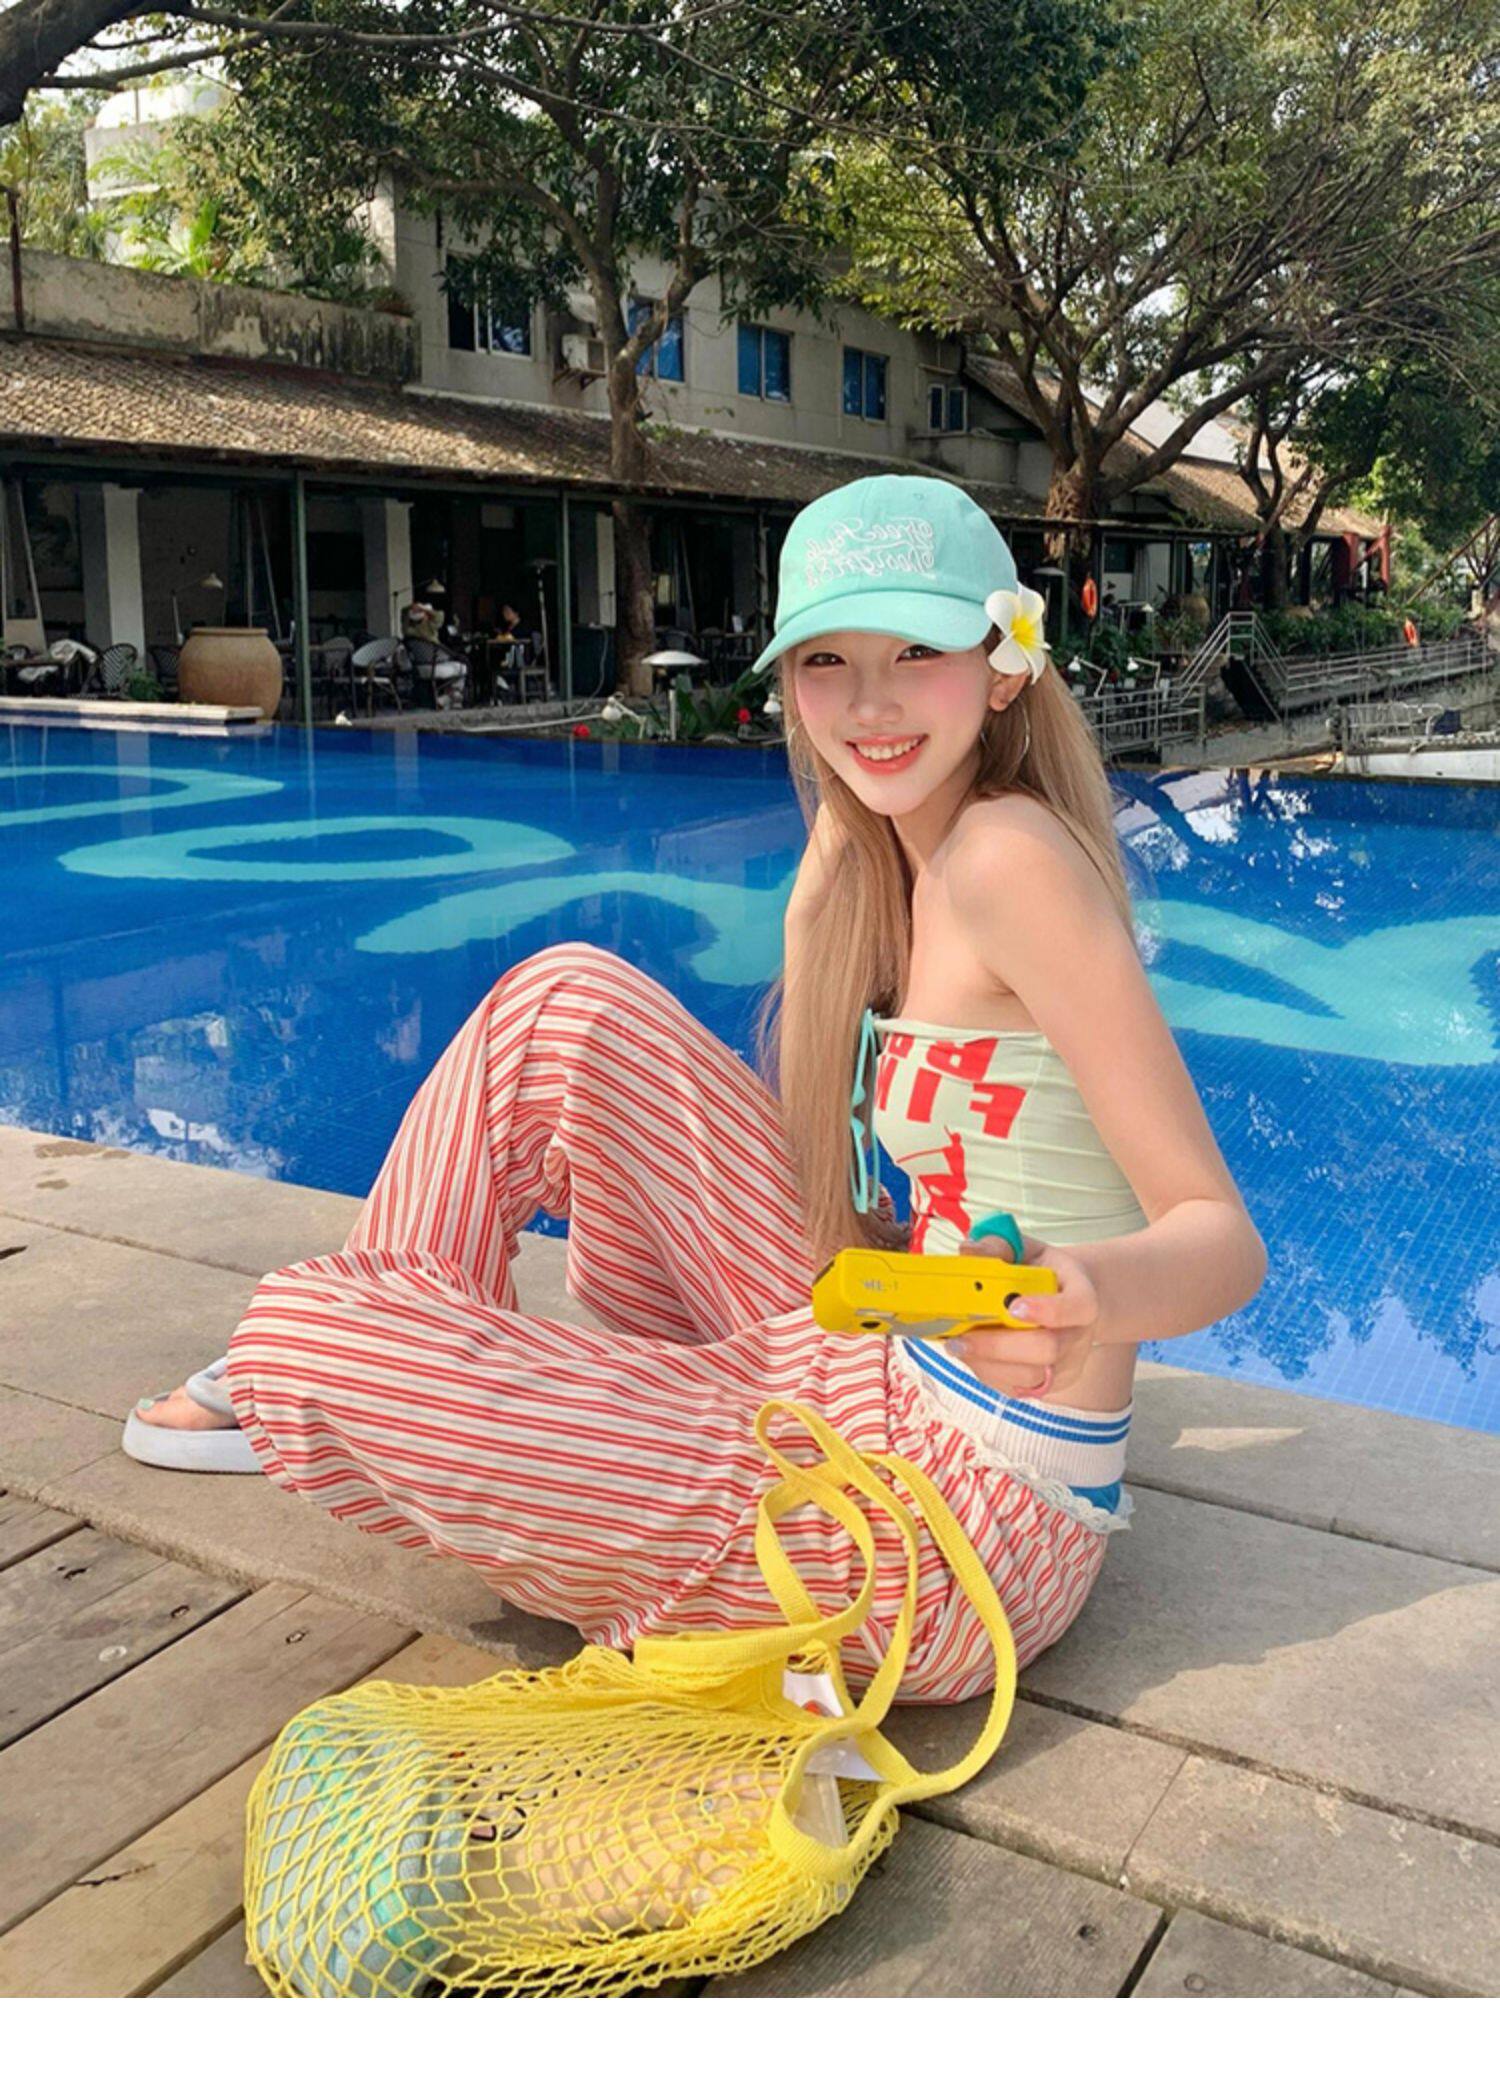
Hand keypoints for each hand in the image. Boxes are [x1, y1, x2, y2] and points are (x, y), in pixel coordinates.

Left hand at [949, 1229, 1100, 1399]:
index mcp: (1082, 1295)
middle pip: (1048, 1349)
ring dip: (987, 1363)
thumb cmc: (1041, 1272)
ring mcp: (1066, 1365)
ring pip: (1029, 1376)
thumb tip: (968, 1251)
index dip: (1047, 1309)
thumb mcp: (1024, 1249)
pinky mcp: (1047, 1385)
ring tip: (957, 1345)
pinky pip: (1016, 1388)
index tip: (1013, 1307)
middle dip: (1000, 1346)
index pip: (1077, 1307)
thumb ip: (997, 1246)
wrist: (1063, 1299)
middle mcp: (1078, 1335)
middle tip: (962, 1338)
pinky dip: (988, 1373)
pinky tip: (970, 1355)